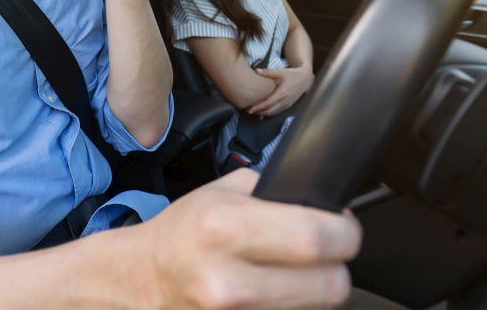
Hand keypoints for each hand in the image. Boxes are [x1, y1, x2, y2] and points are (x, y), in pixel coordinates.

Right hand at [139, 169, 360, 308]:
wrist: (141, 279)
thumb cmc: (182, 234)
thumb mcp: (219, 193)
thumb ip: (271, 189)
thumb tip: (321, 198)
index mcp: (225, 229)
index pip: (316, 238)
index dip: (345, 232)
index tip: (344, 227)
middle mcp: (229, 281)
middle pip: (330, 285)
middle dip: (338, 265)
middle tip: (328, 252)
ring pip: (317, 309)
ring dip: (316, 290)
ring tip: (293, 272)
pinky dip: (294, 306)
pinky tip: (276, 291)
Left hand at [248, 65, 313, 116]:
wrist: (305, 80)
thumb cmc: (292, 75)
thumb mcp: (280, 72)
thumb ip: (268, 72)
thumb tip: (255, 70)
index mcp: (283, 93)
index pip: (268, 103)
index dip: (258, 107)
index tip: (250, 109)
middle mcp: (285, 101)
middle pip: (269, 111)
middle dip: (258, 112)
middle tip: (248, 111)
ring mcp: (287, 105)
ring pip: (273, 113)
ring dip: (263, 114)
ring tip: (253, 111)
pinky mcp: (288, 106)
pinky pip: (277, 112)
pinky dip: (269, 112)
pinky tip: (262, 110)